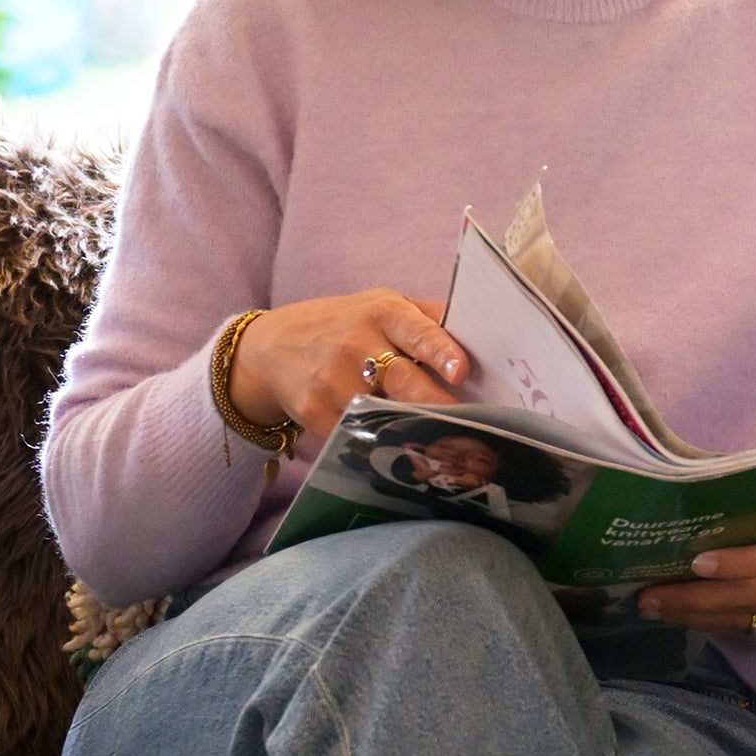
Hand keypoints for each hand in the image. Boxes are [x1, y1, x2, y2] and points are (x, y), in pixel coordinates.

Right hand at [227, 289, 471, 439]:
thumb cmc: (343, 324)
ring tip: (444, 444)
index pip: (417, 331)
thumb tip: (484, 334)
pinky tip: (400, 450)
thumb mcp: (382, 305)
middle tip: (469, 424)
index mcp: (383, 312)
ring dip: (414, 430)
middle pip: (404, 381)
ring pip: (384, 414)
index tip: (461, 372)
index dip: (441, 352)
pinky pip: (358, 435)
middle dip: (437, 404)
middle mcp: (356, 344)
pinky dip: (382, 444)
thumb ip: (429, 318)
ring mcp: (333, 380)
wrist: (271, 347)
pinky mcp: (314, 411)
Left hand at [638, 452, 755, 634]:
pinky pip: (754, 628)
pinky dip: (715, 622)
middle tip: (649, 596)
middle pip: (753, 598)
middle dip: (696, 600)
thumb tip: (700, 515)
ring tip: (653, 607)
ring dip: (696, 616)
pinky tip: (682, 614)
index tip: (696, 563)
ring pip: (748, 620)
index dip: (738, 565)